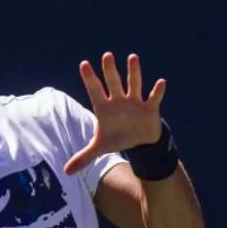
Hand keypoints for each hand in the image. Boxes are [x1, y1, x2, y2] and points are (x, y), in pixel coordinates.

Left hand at [64, 52, 165, 174]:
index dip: (89, 79)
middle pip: (113, 83)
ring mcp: (134, 102)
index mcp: (104, 108)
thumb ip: (83, 157)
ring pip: (134, 84)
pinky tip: (160, 82)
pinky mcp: (149, 108)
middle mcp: (119, 101)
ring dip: (133, 72)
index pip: (94, 91)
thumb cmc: (117, 138)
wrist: (139, 141)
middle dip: (110, 70)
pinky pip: (154, 98)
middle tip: (106, 55)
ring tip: (132, 57)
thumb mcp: (99, 148)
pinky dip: (157, 91)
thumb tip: (66, 172)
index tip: (83, 64)